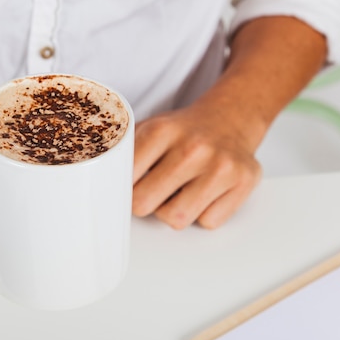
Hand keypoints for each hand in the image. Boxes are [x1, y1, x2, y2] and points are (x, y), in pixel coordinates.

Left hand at [131, 105, 261, 228]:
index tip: (123, 186)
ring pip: (176, 219)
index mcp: (162, 131)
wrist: (232, 117)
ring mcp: (221, 166)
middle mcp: (193, 148)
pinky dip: (203, 213)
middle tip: (151, 191)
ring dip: (172, 212)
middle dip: (143, 202)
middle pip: (144, 204)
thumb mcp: (150, 128)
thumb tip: (96, 180)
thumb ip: (125, 152)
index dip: (121, 187)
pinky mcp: (244, 181)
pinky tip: (205, 192)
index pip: (125, 179)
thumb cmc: (184, 131)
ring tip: (179, 191)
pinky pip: (208, 222)